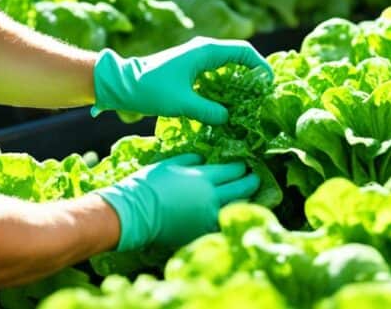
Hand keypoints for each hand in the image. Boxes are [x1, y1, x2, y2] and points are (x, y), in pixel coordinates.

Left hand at [91, 36, 272, 123]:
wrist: (122, 84)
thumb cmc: (150, 89)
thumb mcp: (182, 103)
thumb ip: (208, 111)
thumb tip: (228, 119)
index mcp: (205, 51)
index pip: (244, 51)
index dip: (260, 67)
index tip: (269, 86)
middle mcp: (204, 50)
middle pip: (239, 57)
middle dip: (253, 75)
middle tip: (263, 97)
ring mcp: (197, 58)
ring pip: (228, 66)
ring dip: (240, 82)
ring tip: (250, 103)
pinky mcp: (190, 68)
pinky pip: (216, 74)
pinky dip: (226, 86)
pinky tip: (229, 104)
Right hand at [96, 154, 259, 250]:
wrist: (135, 214)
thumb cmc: (149, 185)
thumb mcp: (170, 163)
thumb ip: (191, 159)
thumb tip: (203, 158)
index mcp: (204, 177)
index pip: (233, 170)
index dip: (241, 166)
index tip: (245, 164)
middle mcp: (212, 198)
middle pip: (241, 188)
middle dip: (251, 181)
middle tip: (255, 177)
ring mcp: (208, 217)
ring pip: (236, 207)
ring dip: (244, 200)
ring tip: (247, 195)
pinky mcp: (201, 233)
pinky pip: (222, 223)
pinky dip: (229, 217)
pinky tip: (230, 214)